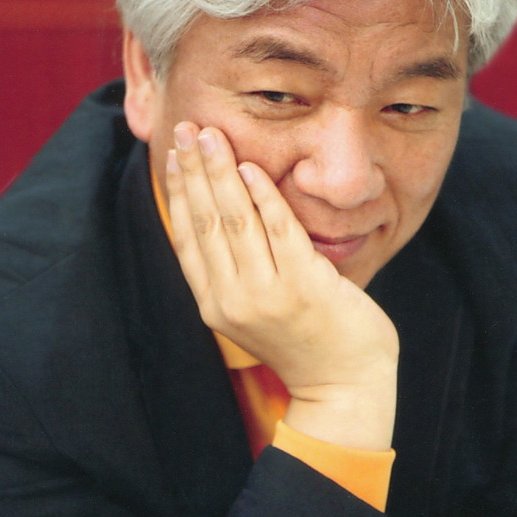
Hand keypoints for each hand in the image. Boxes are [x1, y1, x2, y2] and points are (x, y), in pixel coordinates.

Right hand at [166, 123, 398, 450]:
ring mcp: (266, 294)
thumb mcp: (257, 314)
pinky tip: (250, 167)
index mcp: (216, 306)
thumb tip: (227, 219)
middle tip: (186, 128)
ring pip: (234, 219)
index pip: (187, 238)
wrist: (343, 388)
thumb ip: (240, 273)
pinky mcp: (302, 286)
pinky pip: (277, 228)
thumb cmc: (306, 345)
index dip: (178, 193)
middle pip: (204, 220)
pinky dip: (262, 195)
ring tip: (210, 135)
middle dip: (193, 170)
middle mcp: (233, 300)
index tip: (173, 156)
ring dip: (219, 172)